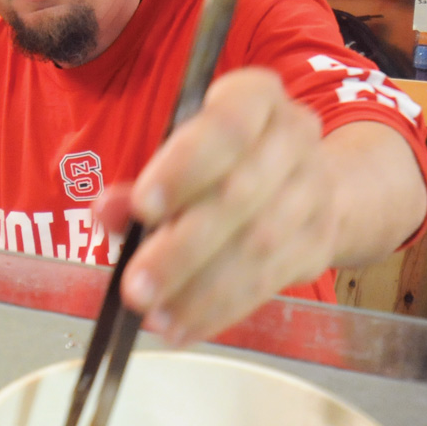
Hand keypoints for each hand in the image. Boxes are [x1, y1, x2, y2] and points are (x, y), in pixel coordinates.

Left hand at [93, 68, 337, 346]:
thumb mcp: (182, 154)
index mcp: (255, 98)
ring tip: (154, 317)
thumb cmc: (224, 160)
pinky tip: (183, 327)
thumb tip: (107, 211)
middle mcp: (294, 138)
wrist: (308, 179)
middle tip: (136, 287)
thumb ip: (143, 184)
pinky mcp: (319, 242)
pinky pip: (268, 281)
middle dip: (182, 248)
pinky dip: (219, 310)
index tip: (142, 207)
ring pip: (257, 246)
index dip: (184, 167)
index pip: (227, 126)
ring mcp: (314, 191)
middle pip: (240, 195)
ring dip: (199, 290)